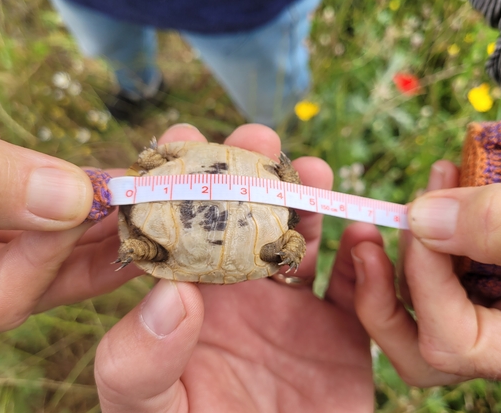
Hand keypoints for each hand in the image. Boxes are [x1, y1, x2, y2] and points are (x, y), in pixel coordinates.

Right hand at [0, 92, 139, 331]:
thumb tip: (72, 199)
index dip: (41, 261)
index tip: (77, 208)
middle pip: (41, 278)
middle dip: (96, 247)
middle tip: (148, 219)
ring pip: (54, 242)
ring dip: (102, 218)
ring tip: (146, 197)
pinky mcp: (3, 196)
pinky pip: (52, 205)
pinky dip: (84, 190)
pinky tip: (120, 176)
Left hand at [94, 124, 375, 411]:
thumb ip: (139, 363)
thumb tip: (170, 294)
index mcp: (186, 302)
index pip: (177, 230)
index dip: (177, 182)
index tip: (179, 140)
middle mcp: (238, 295)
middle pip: (243, 219)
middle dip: (250, 172)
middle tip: (255, 138)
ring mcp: (290, 308)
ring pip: (300, 239)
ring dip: (307, 202)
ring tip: (312, 173)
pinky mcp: (338, 330)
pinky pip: (355, 286)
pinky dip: (362, 260)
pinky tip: (361, 236)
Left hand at [353, 72, 500, 387]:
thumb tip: (422, 221)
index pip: (454, 342)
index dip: (426, 284)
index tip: (422, 219)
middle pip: (416, 341)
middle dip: (383, 287)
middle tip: (372, 231)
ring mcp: (487, 296)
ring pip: (414, 293)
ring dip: (410, 235)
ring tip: (439, 173)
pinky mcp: (476, 262)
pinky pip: (431, 253)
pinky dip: (428, 213)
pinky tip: (447, 171)